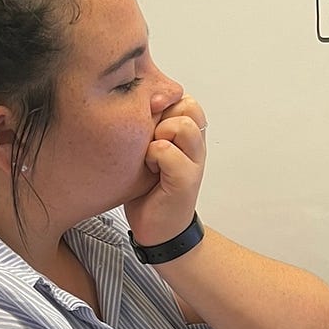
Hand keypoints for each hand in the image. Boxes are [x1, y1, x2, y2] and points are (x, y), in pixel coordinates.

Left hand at [124, 96, 207, 245]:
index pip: (184, 98)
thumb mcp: (148, 149)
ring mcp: (195, 162)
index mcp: (189, 136)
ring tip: (150, 155)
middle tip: (151, 139)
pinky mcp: (186, 180)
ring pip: (182, 125)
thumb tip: (132, 98)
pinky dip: (153, 156)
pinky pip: (167, 150)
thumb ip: (150, 126)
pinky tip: (150, 170)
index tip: (149, 122)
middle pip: (187, 105)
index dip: (164, 103)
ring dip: (159, 136)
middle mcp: (196, 146)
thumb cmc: (150, 190)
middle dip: (163, 117)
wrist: (159, 230)